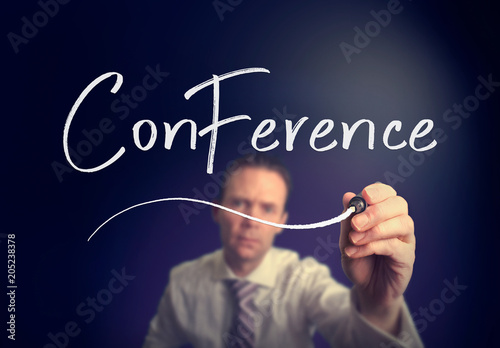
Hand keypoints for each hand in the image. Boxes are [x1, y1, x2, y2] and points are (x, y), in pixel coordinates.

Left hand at [339, 183, 415, 332]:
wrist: (367, 288)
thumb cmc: (359, 260)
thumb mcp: (347, 239)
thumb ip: (348, 219)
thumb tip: (347, 196)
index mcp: (385, 213)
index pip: (388, 193)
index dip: (377, 191)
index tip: (363, 197)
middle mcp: (399, 222)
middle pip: (399, 204)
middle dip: (376, 211)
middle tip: (356, 224)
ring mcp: (406, 239)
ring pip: (402, 223)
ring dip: (375, 230)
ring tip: (354, 239)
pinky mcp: (408, 257)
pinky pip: (395, 246)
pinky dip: (372, 246)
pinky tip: (356, 252)